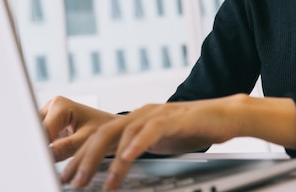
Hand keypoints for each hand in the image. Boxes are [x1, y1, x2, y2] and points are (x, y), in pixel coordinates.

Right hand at [41, 96, 118, 160]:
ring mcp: (49, 116)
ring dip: (41, 148)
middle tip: (43, 161)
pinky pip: (41, 139)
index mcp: (59, 105)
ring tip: (50, 157)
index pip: (41, 130)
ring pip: (37, 136)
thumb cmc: (105, 129)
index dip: (38, 146)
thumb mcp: (86, 139)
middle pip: (36, 131)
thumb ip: (66, 147)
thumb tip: (47, 154)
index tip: (40, 158)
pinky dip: (45, 149)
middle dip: (38, 147)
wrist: (113, 129)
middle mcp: (51, 106)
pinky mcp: (50, 126)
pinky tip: (50, 156)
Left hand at [61, 96, 243, 188]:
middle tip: (73, 180)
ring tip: (100, 182)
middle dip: (85, 158)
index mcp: (136, 118)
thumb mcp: (160, 141)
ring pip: (124, 133)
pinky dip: (137, 144)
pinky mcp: (176, 118)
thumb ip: (138, 148)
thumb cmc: (195, 129)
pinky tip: (127, 157)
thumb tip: (118, 164)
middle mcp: (143, 113)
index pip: (100, 135)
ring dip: (108, 159)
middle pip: (104, 133)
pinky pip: (152, 130)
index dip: (81, 154)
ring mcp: (158, 114)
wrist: (227, 115)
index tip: (68, 174)